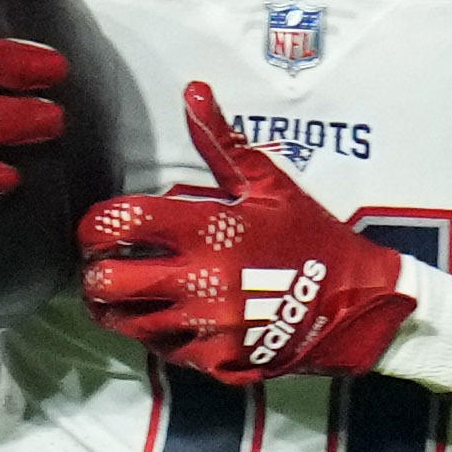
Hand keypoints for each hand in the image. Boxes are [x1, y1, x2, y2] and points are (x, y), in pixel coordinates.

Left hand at [78, 80, 424, 383]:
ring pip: (125, 322)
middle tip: (101, 266)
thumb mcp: (271, 186)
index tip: (97, 228)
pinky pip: (161, 349)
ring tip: (121, 295)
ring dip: (115, 308)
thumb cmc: (311, 239)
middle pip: (108, 281)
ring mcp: (206, 324)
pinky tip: (163, 319)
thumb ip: (224, 143)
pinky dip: (154, 335)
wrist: (356, 304)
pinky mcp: (215, 359)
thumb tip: (194, 92)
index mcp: (208, 229)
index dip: (95, 225)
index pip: (122, 223)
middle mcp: (200, 278)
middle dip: (94, 272)